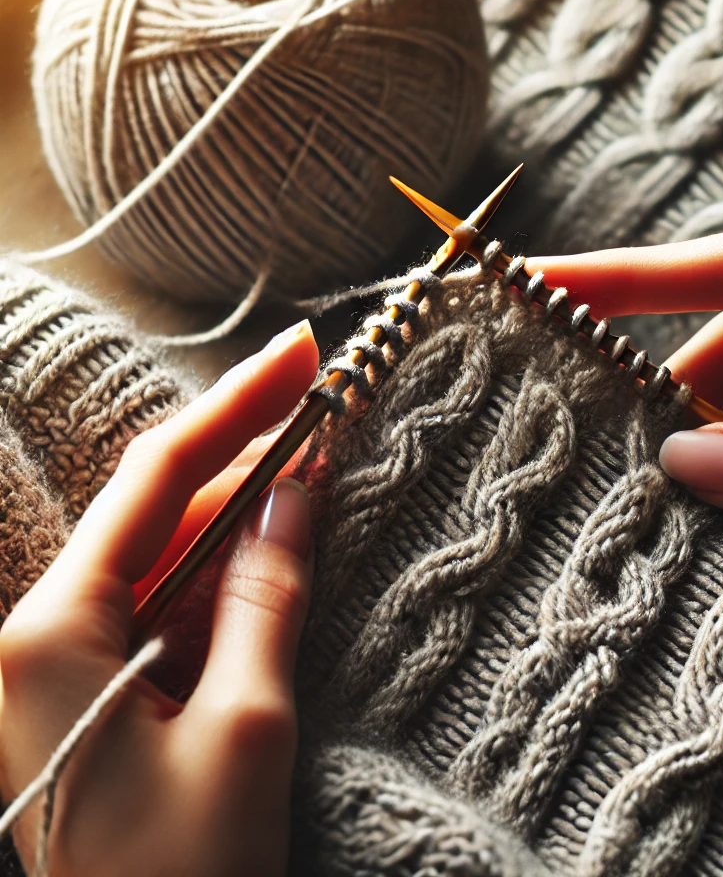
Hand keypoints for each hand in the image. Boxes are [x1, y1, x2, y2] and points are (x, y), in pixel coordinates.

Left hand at [0, 320, 319, 875]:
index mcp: (50, 631)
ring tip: (315, 472)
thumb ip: (268, 596)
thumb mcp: (246, 727)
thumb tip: (297, 496)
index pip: (161, 480)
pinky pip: (167, 606)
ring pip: (166, 556)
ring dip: (242, 516)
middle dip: (245, 457)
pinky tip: (279, 550)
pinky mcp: (99, 691)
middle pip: (159, 510)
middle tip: (323, 408)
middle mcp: (39, 634)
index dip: (239, 407)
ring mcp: (64, 663)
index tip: (301, 357)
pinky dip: (227, 574)